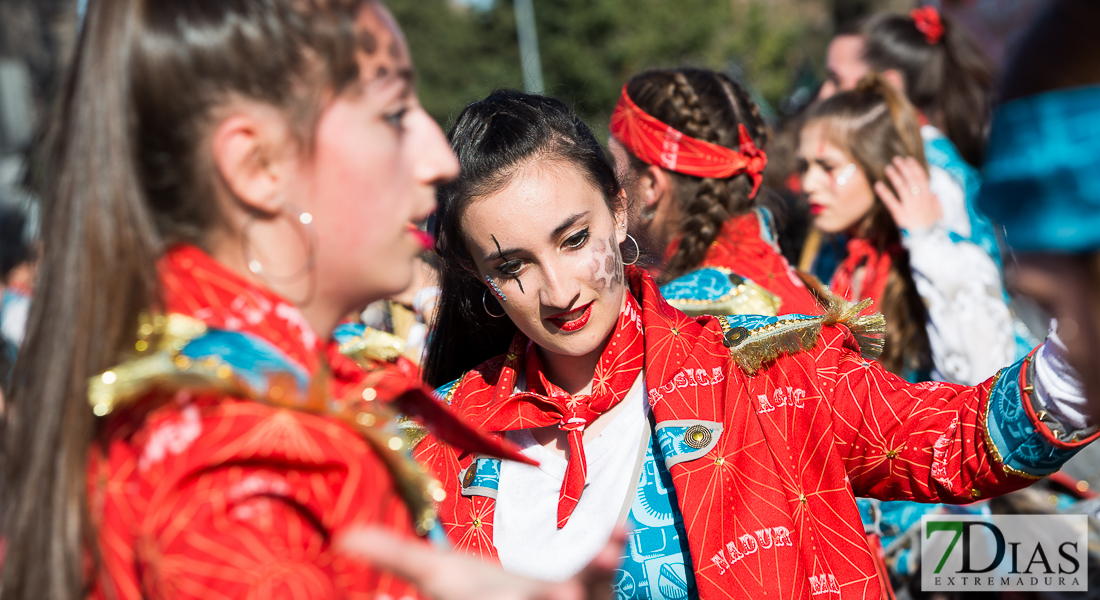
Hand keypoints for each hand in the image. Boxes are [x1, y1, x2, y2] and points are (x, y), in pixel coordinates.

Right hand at [337, 526, 625, 599]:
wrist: (511, 597)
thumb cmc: (476, 591)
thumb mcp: (436, 576)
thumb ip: (396, 557)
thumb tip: (343, 538)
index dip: (533, 596)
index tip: (550, 593)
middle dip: (558, 599)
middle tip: (570, 593)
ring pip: (589, 596)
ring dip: (596, 578)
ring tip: (607, 552)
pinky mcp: (594, 590)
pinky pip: (604, 577)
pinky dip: (608, 555)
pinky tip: (616, 535)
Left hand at [873, 156, 941, 232]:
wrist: (929, 242)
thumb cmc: (934, 229)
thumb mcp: (940, 214)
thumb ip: (937, 203)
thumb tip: (934, 193)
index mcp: (929, 198)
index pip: (922, 178)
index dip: (915, 168)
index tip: (909, 160)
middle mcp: (920, 200)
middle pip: (911, 179)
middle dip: (904, 168)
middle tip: (896, 159)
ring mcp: (910, 207)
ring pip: (902, 187)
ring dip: (895, 176)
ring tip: (888, 168)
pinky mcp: (900, 215)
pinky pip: (891, 202)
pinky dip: (884, 192)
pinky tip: (878, 185)